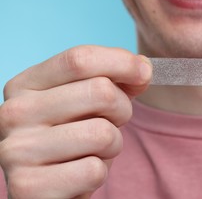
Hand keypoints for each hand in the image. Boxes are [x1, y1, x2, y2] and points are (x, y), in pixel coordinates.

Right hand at [0, 45, 151, 197]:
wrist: (48, 189)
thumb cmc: (72, 139)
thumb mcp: (86, 102)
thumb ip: (112, 79)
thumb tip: (143, 68)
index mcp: (25, 85)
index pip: (80, 59)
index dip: (122, 62)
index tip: (144, 71)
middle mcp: (14, 113)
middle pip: (100, 92)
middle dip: (122, 109)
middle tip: (112, 122)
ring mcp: (17, 151)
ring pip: (103, 133)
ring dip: (112, 145)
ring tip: (92, 151)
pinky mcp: (29, 187)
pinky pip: (94, 170)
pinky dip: (99, 173)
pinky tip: (79, 175)